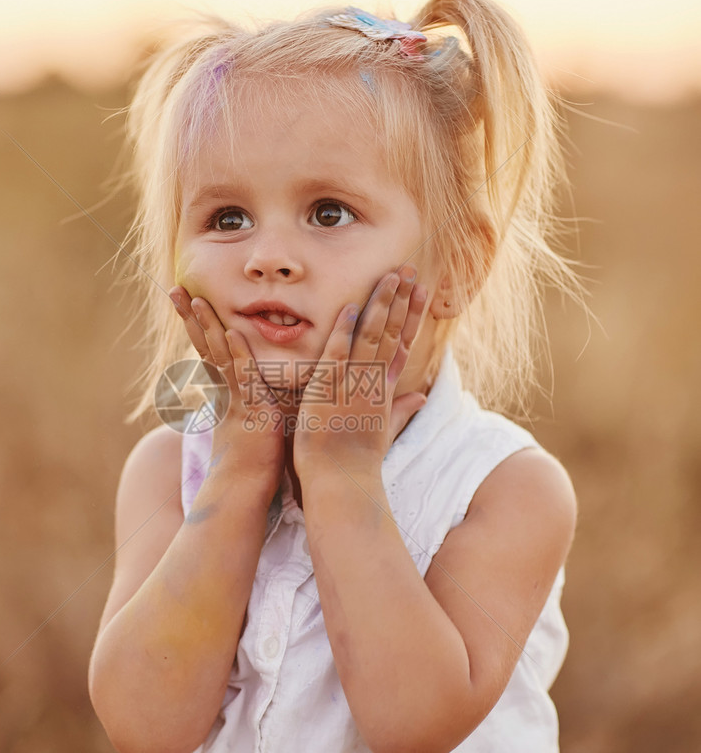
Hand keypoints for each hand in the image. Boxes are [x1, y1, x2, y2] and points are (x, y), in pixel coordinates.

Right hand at [168, 287, 285, 501]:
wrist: (245, 490)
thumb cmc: (255, 462)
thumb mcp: (256, 423)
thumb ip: (257, 403)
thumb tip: (266, 392)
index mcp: (227, 391)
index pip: (208, 350)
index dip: (197, 324)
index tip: (188, 299)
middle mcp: (226, 390)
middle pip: (204, 345)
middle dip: (190, 316)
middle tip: (174, 288)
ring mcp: (236, 398)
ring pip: (217, 354)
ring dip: (207, 326)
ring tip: (195, 298)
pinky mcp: (251, 408)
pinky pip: (242, 376)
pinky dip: (236, 354)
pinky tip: (229, 333)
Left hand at [293, 264, 428, 480]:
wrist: (342, 482)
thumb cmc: (357, 462)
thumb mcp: (382, 433)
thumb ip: (400, 411)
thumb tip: (421, 399)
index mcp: (384, 391)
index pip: (402, 346)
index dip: (411, 317)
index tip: (420, 292)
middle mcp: (374, 384)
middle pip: (391, 334)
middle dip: (401, 300)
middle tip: (408, 270)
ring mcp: (355, 385)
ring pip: (371, 337)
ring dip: (380, 305)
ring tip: (389, 277)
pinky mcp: (331, 390)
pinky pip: (338, 354)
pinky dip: (344, 331)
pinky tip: (349, 307)